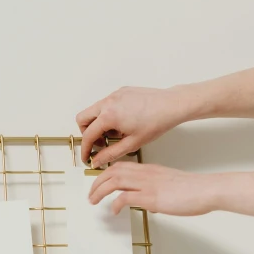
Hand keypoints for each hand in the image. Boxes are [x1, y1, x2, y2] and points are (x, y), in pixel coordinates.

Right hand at [76, 85, 195, 166]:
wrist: (171, 105)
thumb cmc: (156, 122)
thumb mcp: (131, 144)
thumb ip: (110, 154)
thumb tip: (97, 161)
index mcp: (109, 116)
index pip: (88, 135)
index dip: (85, 149)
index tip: (87, 157)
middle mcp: (108, 102)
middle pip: (82, 119)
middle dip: (87, 133)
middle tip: (100, 144)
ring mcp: (114, 95)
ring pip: (94, 110)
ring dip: (98, 124)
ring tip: (116, 134)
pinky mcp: (121, 92)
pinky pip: (106, 104)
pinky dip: (108, 115)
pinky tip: (123, 123)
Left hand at [88, 161, 217, 215]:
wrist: (206, 189)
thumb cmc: (192, 189)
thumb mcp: (169, 186)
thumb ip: (156, 191)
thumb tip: (149, 204)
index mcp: (149, 169)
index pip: (121, 166)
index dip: (106, 174)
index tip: (98, 183)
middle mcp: (145, 174)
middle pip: (113, 172)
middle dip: (97, 183)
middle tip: (90, 195)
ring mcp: (147, 184)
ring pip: (114, 181)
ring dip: (100, 191)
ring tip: (94, 201)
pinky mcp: (151, 197)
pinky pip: (125, 197)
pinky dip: (115, 203)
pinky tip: (114, 211)